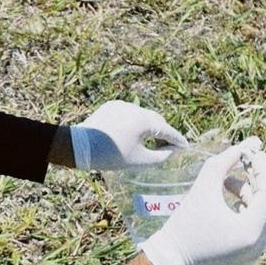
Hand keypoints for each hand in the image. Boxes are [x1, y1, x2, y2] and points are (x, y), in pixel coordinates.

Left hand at [70, 100, 186, 170]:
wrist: (80, 146)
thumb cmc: (110, 155)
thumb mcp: (138, 160)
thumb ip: (160, 156)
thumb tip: (171, 151)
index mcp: (144, 120)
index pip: (167, 130)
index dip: (177, 140)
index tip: (185, 146)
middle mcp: (135, 108)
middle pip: (156, 120)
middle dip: (163, 132)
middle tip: (168, 146)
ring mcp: (122, 105)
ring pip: (142, 115)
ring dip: (149, 126)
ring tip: (151, 141)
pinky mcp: (111, 106)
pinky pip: (129, 113)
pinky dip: (134, 122)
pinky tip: (131, 133)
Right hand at [140, 138, 265, 264]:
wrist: (171, 258)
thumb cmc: (185, 222)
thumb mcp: (205, 186)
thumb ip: (225, 161)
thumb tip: (245, 144)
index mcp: (251, 230)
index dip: (263, 170)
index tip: (255, 152)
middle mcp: (258, 244)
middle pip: (265, 203)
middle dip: (254, 180)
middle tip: (243, 161)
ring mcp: (254, 252)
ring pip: (261, 214)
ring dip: (248, 195)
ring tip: (226, 182)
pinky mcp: (246, 254)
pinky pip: (255, 226)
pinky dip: (245, 209)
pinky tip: (229, 199)